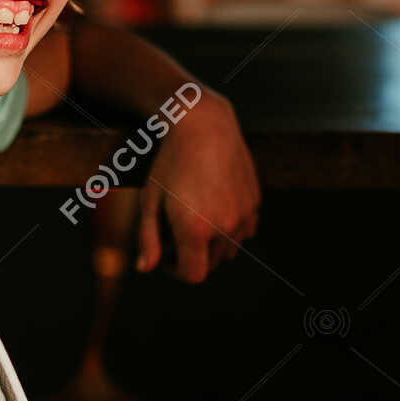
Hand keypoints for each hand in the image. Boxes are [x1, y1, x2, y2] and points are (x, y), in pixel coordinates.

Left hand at [137, 89, 259, 281]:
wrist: (203, 125)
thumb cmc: (170, 162)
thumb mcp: (151, 200)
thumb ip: (148, 238)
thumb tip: (145, 269)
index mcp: (194, 230)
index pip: (193, 275)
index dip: (177, 272)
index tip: (167, 257)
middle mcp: (223, 227)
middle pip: (212, 264)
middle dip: (194, 256)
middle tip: (178, 233)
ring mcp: (243, 214)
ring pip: (231, 248)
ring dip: (214, 244)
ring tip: (198, 219)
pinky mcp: (254, 202)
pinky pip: (245, 230)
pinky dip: (232, 228)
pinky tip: (215, 206)